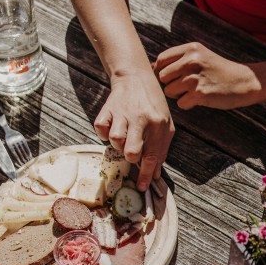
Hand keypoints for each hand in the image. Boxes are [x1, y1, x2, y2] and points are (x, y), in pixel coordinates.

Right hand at [94, 69, 173, 190]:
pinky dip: (103, 133)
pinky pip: (100, 129)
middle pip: (131, 152)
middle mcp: (140, 119)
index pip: (152, 156)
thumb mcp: (165, 124)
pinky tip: (112, 127)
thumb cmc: (152, 105)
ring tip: (123, 136)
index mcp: (158, 123)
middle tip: (132, 152)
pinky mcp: (107, 109)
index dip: (146, 175)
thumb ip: (162, 149)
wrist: (135, 76)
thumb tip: (155, 174)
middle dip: (130, 158)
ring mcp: (122, 113)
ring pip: (114, 141)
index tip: (142, 187)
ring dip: (117, 144)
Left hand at [154, 43, 261, 109]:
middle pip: (162, 77)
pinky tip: (201, 99)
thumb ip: (178, 60)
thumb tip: (150, 67)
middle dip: (170, 84)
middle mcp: (191, 60)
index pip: (161, 60)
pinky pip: (181, 104)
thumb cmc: (217, 71)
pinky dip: (189, 104)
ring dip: (179, 95)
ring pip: (169, 91)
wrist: (243, 81)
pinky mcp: (200, 93)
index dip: (162, 71)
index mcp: (190, 49)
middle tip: (186, 85)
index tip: (173, 77)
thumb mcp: (199, 56)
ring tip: (194, 91)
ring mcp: (195, 77)